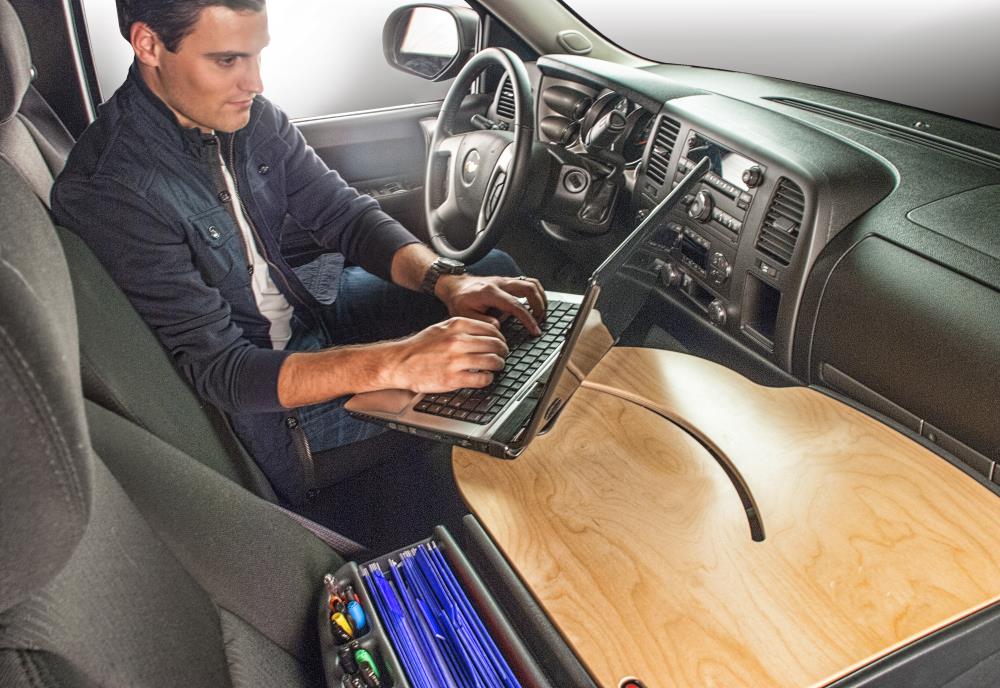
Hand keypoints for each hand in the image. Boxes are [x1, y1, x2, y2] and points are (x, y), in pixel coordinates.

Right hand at [383, 317, 508, 392]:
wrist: (399, 362)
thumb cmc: (420, 347)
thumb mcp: (441, 328)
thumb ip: (462, 328)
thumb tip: (487, 331)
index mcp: (456, 326)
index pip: (491, 329)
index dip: (501, 337)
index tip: (501, 342)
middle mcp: (457, 341)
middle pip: (495, 344)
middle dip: (503, 351)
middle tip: (503, 356)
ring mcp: (456, 360)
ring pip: (492, 361)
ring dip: (499, 365)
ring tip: (497, 366)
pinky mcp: (453, 378)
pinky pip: (481, 378)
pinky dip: (488, 379)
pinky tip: (485, 377)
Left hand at [435, 274, 546, 335]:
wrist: (455, 286)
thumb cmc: (459, 300)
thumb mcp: (464, 316)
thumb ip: (481, 322)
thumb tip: (498, 327)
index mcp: (490, 292)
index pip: (515, 305)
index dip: (527, 319)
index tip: (535, 330)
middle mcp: (500, 283)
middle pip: (529, 288)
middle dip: (540, 305)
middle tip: (540, 321)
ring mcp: (505, 281)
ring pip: (532, 283)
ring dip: (541, 298)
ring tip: (542, 313)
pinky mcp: (508, 282)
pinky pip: (528, 283)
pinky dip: (536, 293)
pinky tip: (536, 305)